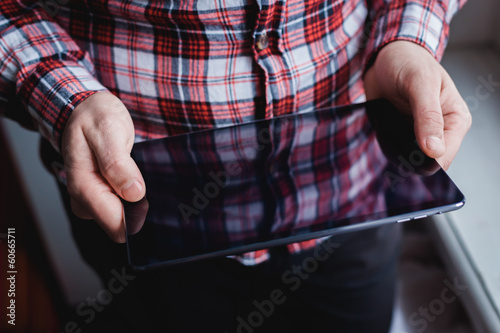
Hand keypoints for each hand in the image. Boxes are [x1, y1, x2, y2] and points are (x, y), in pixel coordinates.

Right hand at [61, 92, 145, 242]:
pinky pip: (122, 207)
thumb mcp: (108, 130)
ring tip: (138, 174)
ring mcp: (92, 197)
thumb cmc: (95, 117)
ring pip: (121, 218)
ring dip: (136, 203)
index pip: (113, 223)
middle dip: (137, 209)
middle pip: (118, 226)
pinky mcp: (102, 194)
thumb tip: (133, 193)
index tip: (147, 198)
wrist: (87, 108)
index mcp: (83, 185)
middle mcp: (84, 197)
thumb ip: (117, 163)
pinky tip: (137, 179)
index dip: (135, 216)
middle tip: (143, 180)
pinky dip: (133, 196)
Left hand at [364, 41, 470, 169]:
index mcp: (456, 119)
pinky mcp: (403, 135)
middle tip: (393, 132)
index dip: (425, 160)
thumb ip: (428, 116)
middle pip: (426, 163)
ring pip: (408, 160)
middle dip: (407, 155)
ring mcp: (420, 135)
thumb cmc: (408, 61)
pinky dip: (385, 144)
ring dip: (394, 149)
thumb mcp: (420, 83)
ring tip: (388, 125)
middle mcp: (441, 131)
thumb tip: (434, 150)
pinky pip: (393, 152)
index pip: (445, 156)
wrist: (385, 56)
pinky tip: (383, 128)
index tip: (406, 151)